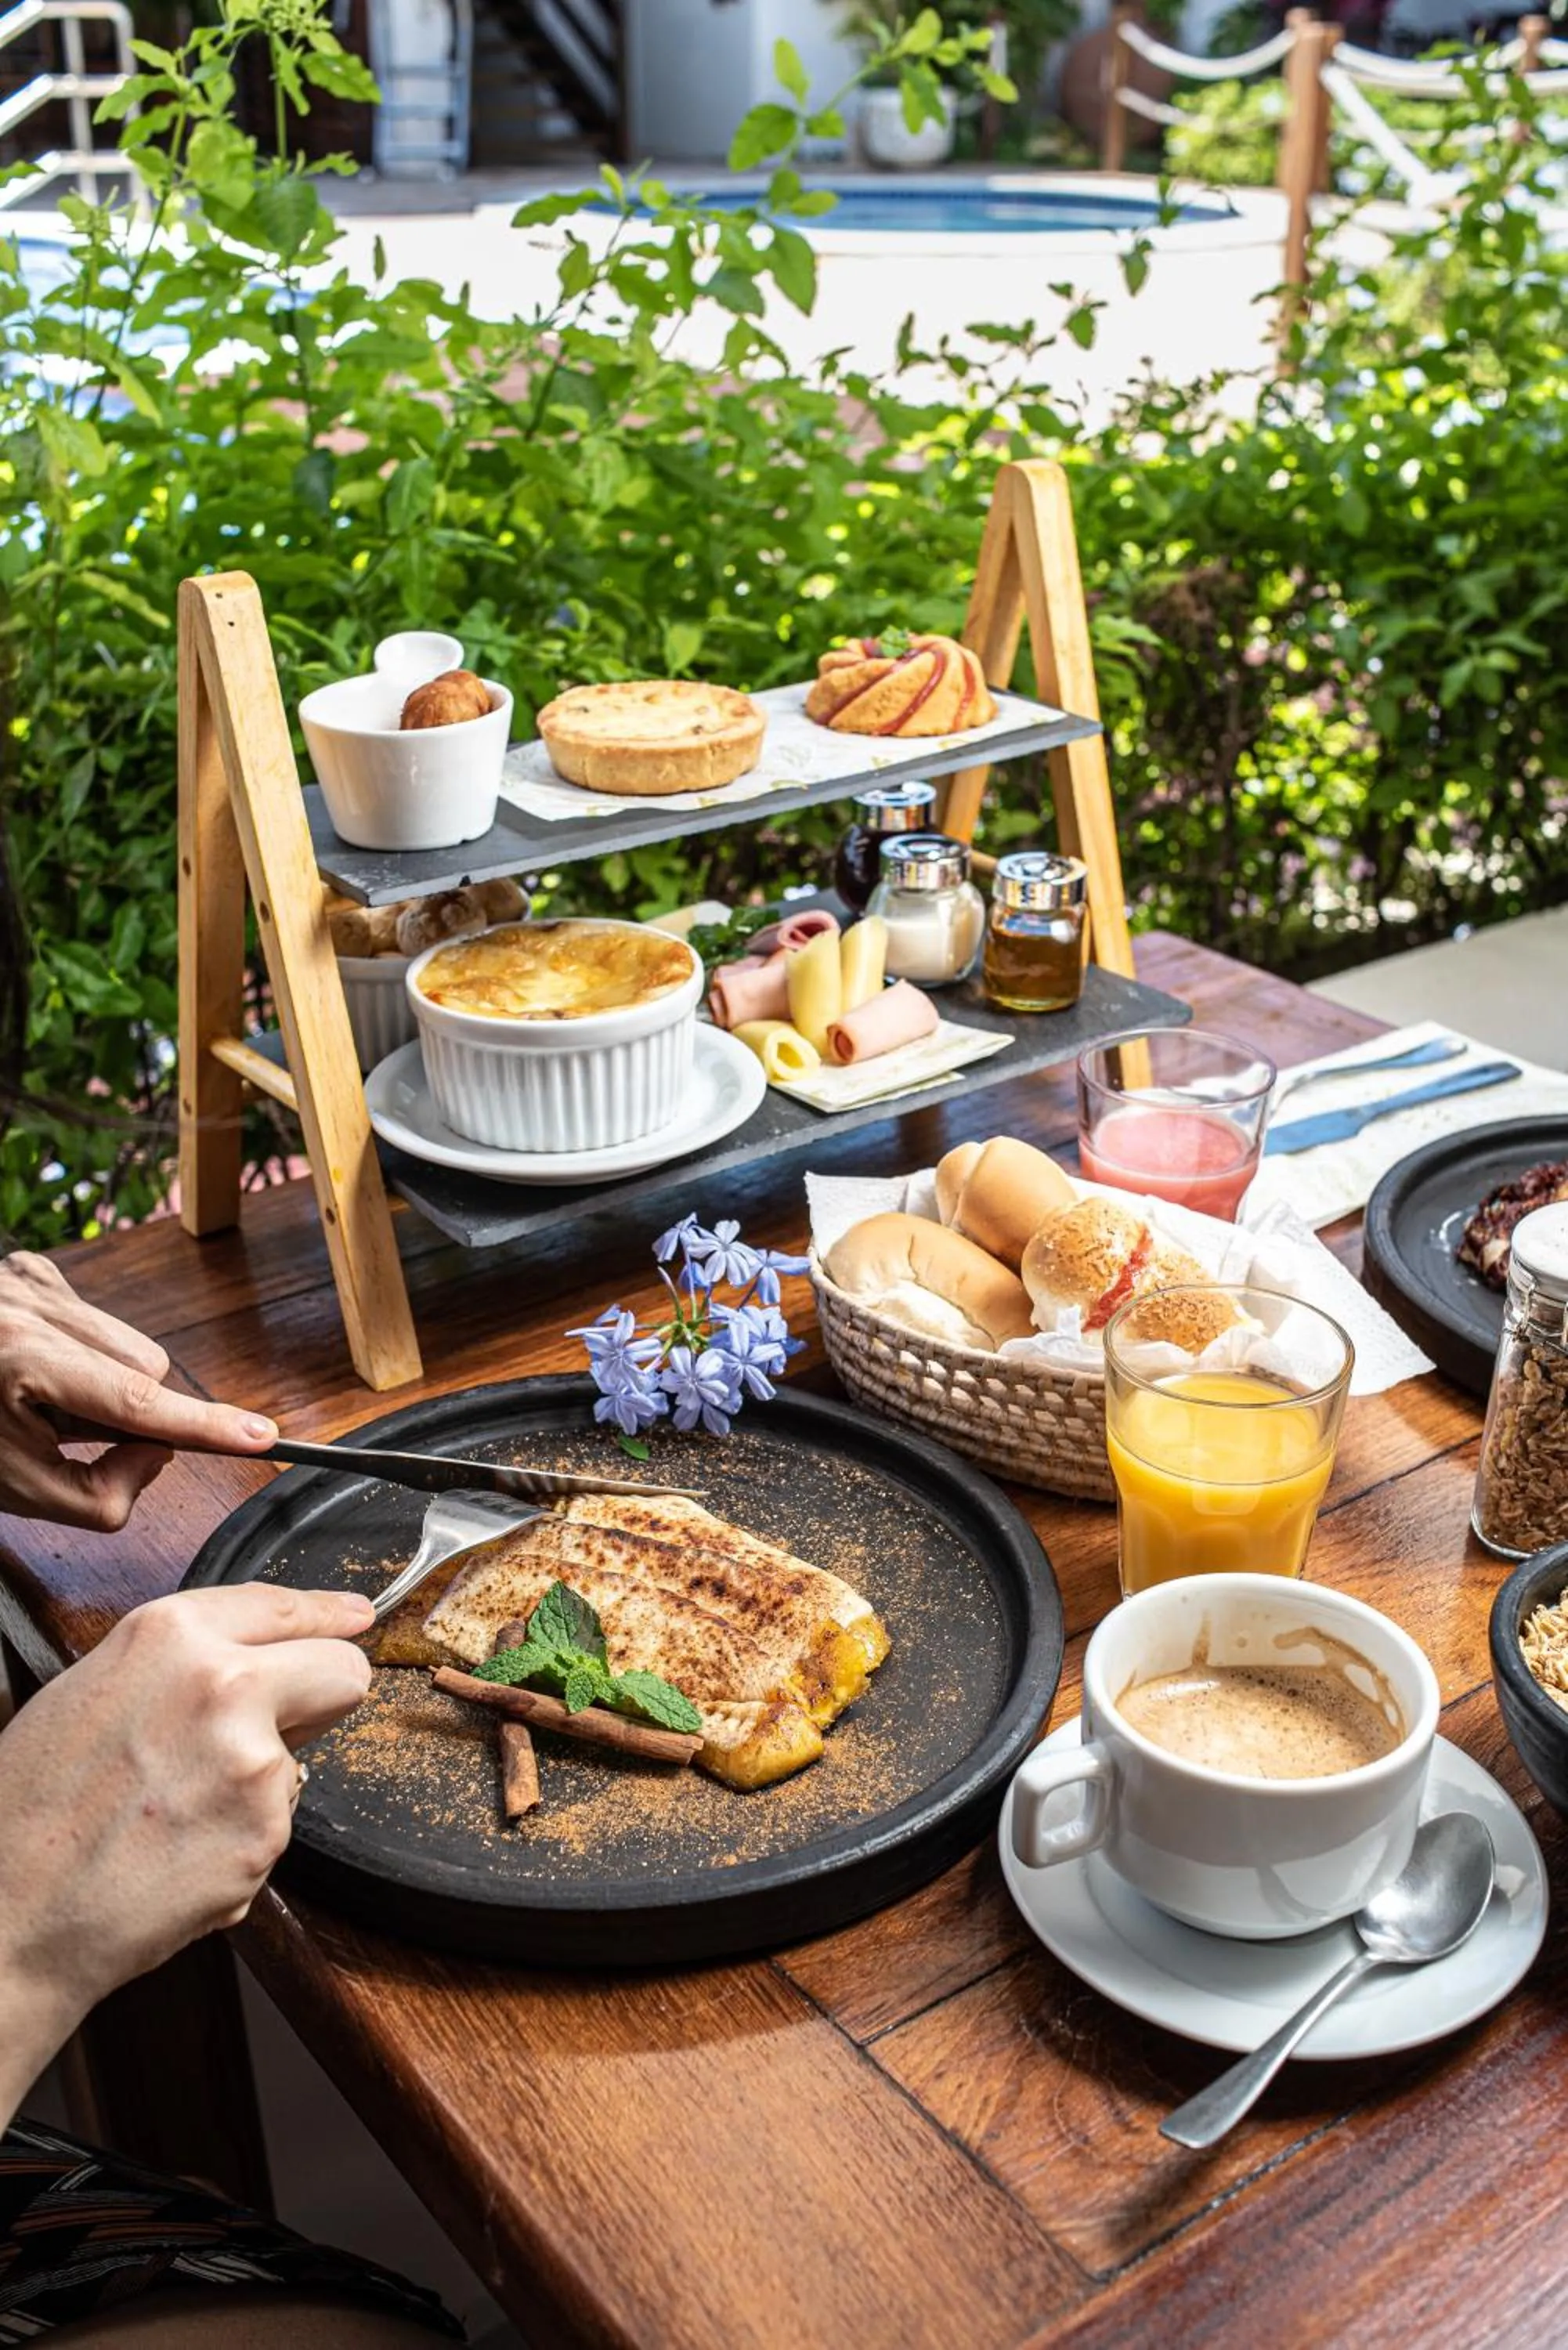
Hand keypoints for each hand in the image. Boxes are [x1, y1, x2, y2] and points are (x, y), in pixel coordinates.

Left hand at [0, 1250, 276, 1527]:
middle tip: (72, 1435)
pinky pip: (98, 1319)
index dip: (205, 1426)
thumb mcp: (15, 1490)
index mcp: (19, 1362)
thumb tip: (159, 1453)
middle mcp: (28, 1308)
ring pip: (130, 1343)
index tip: (260, 1436)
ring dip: (106, 1382)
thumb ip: (101, 1492)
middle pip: (147, 1366)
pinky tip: (35, 1369)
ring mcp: (31, 1279)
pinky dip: (82, 1353)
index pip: (136, 1402)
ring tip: (43, 1400)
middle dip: (132, 1409)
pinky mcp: (33, 1269)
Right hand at [0, 1581, 372, 2124]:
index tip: (354, 1620)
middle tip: (279, 1723)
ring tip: (175, 1810)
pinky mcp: (266, 1834)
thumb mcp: (95, 1689)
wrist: (11, 1914)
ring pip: (301, 1760)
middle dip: (322, 1695)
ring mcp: (253, 1763)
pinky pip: (275, 1824)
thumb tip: (256, 1659)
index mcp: (172, 1636)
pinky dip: (240, 1840)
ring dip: (259, 1783)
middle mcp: (224, 1685)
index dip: (327, 1615)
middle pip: (342, 1671)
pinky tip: (178, 1851)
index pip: (285, 1606)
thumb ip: (182, 1663)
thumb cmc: (32, 1807)